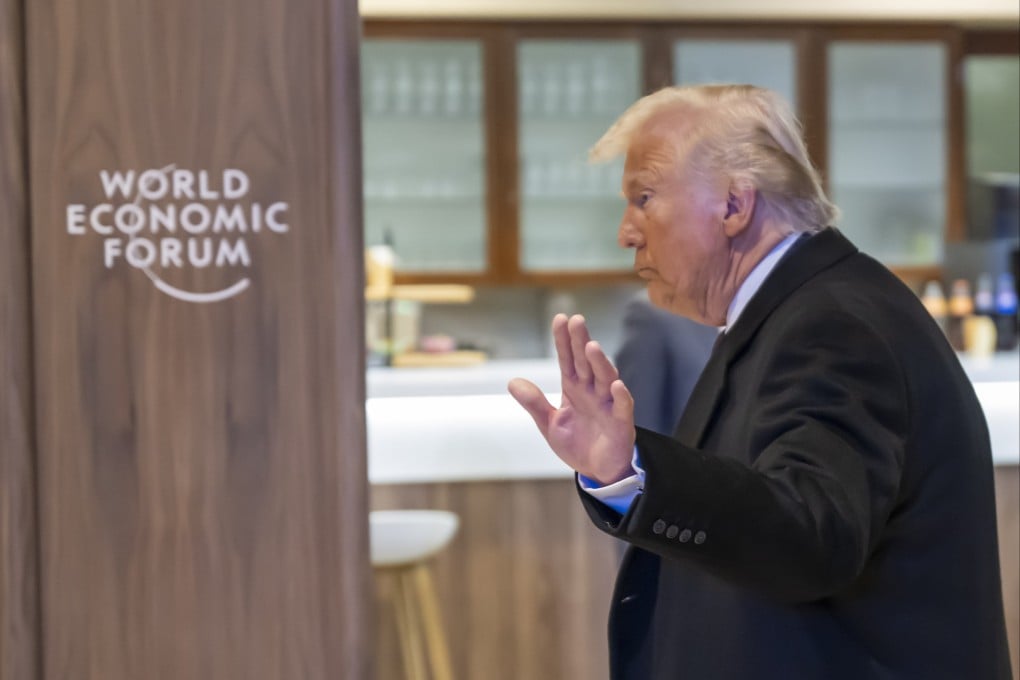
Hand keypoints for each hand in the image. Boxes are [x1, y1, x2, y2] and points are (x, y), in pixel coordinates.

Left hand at [508, 313, 635, 484]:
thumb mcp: (550, 424)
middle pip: (586, 363)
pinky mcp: (621, 424)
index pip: (568, 360)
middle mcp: (592, 392)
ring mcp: (608, 406)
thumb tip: (512, 382)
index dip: (564, 340)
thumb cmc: (577, 443)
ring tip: (591, 347)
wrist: (598, 471)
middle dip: (581, 342)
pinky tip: (616, 384)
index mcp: (574, 389)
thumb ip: (534, 403)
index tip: (560, 318)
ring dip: (600, 363)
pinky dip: (621, 396)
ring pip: (605, 379)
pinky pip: (622, 407)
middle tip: (576, 320)